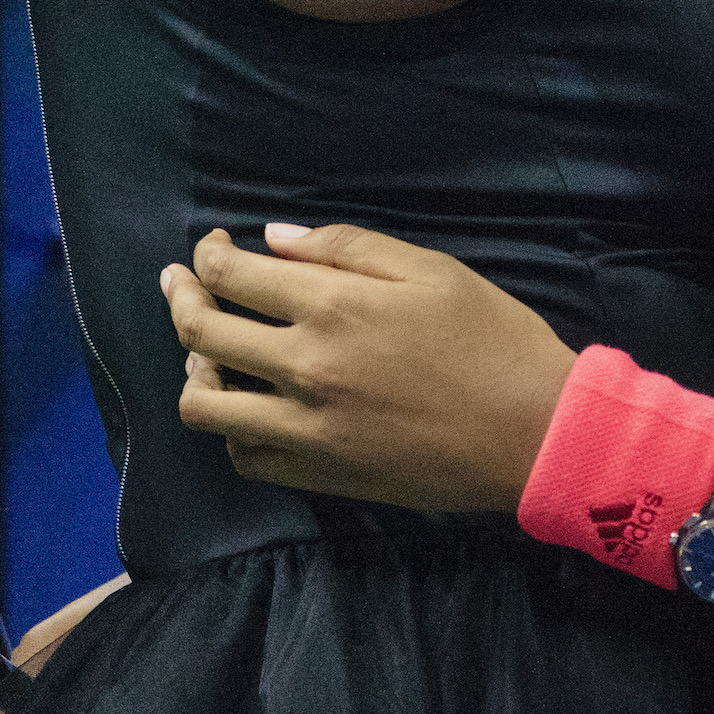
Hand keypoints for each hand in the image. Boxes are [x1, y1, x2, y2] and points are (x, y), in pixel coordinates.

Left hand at [164, 224, 574, 511]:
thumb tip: (274, 239)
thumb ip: (347, 248)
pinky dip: (233, 427)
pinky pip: (243, 455)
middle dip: (180, 297)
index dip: (209, 255)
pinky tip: (251, 406)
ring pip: (204, 404)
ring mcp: (305, 428)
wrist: (533, 434)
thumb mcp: (432, 270)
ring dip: (195, 369)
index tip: (212, 248)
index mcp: (333, 306)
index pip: (232, 275)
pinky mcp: (318, 474)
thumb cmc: (493, 339)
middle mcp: (304, 367)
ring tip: (210, 353)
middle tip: (181, 284)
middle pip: (201, 332)